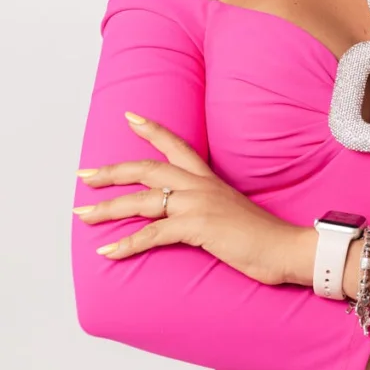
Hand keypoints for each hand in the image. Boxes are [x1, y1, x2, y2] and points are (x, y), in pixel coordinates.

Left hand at [73, 112, 304, 285]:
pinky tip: (108, 252)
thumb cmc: (262, 236)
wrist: (285, 247)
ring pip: (142, 201)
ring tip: (83, 215)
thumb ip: (209, 207)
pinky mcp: (197, 227)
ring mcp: (198, 204)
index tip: (129, 117)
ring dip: (107, 209)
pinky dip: (126, 244)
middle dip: (112, 172)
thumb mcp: (231, 211)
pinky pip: (152, 234)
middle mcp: (200, 186)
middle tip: (84, 175)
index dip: (152, 130)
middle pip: (146, 169)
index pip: (176, 146)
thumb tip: (190, 217)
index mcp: (209, 179)